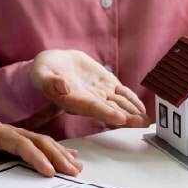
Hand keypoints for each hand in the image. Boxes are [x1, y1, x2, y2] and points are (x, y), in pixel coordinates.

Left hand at [0, 116, 83, 180]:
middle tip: (72, 172)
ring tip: (76, 168)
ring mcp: (13, 134)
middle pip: (37, 140)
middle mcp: (7, 130)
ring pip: (42, 141)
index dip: (35, 156)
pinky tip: (70, 157)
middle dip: (56, 155)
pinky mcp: (15, 140)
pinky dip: (56, 150)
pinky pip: (39, 144)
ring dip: (60, 153)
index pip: (19, 143)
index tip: (49, 171)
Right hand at [30, 49, 149, 128]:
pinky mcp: (107, 85)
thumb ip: (49, 81)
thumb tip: (62, 86)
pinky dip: (132, 100)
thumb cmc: (44, 70)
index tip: (120, 118)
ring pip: (119, 104)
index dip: (107, 113)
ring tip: (147, 119)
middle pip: (111, 111)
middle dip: (127, 118)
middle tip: (142, 123)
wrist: (55, 63)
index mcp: (74, 101)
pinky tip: (142, 108)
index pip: (93, 108)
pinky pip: (122, 94)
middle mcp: (89, 101)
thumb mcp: (40, 73)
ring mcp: (100, 94)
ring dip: (133, 111)